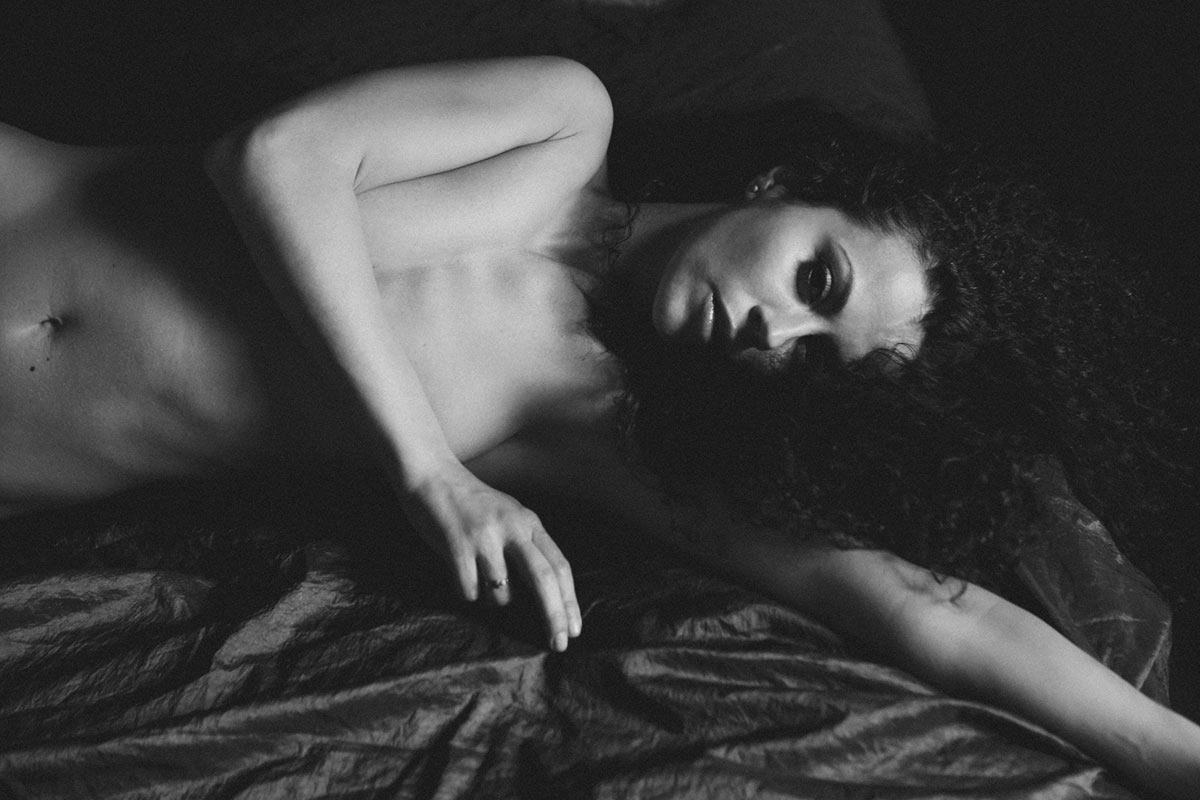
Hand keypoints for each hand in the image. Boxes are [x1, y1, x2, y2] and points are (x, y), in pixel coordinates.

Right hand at [404, 462, 580, 650]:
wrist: (431, 476)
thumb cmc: (471, 504)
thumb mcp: (509, 517)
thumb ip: (527, 546)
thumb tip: (547, 594)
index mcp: (529, 523)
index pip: (559, 566)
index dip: (570, 600)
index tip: (575, 629)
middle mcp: (512, 527)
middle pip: (544, 579)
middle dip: (554, 615)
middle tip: (560, 644)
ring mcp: (485, 536)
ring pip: (503, 591)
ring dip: (496, 600)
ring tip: (481, 579)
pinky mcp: (457, 544)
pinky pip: (470, 589)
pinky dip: (468, 593)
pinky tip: (461, 578)